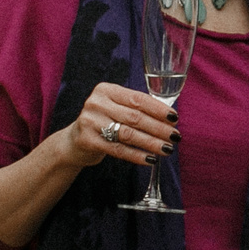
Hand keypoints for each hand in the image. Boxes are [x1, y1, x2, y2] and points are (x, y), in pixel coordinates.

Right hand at [61, 82, 176, 169]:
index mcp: (106, 90)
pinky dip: (137, 155)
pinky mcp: (87, 140)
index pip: (137, 99)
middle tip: (175, 136)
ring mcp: (90, 121)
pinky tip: (150, 159)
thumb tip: (169, 118)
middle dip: (159, 128)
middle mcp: (96, 103)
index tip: (174, 118)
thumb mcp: (115, 108)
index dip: (158, 109)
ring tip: (167, 149)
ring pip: (128, 134)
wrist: (73, 142)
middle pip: (135, 117)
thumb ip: (136, 108)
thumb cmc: (103, 123)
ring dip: (151, 143)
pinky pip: (118, 149)